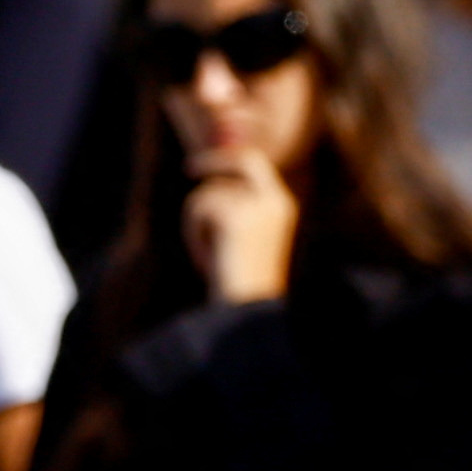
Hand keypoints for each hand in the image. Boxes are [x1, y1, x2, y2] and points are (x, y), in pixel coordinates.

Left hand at [185, 148, 300, 306]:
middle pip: (239, 161)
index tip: (208, 165)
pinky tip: (207, 260)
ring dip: (197, 224)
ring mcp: (256, 206)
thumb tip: (209, 187)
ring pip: (209, 193)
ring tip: (209, 258)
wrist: (248, 311)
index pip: (256, 164)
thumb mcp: (241, 244)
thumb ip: (231, 213)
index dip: (230, 159)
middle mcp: (275, 201)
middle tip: (189, 168)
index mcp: (282, 208)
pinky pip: (198, 209)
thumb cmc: (243, 286)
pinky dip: (194, 235)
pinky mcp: (234, 215)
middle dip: (213, 161)